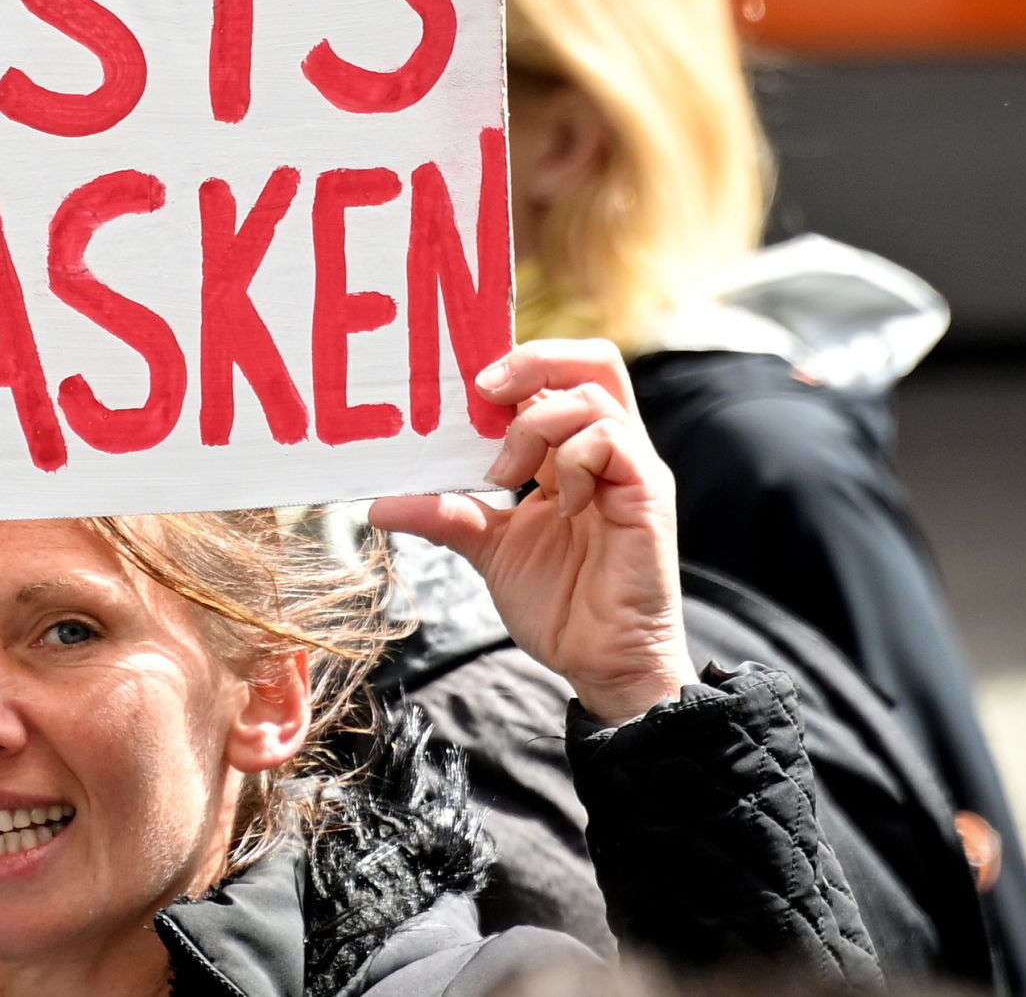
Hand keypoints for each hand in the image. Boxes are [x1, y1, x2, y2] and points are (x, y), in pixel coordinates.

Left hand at [370, 340, 697, 724]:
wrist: (602, 664)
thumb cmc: (560, 604)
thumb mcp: (488, 548)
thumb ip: (444, 514)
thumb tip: (377, 504)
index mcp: (571, 454)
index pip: (555, 378)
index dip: (511, 366)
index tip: (458, 384)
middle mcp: (608, 451)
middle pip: (592, 361)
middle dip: (533, 360)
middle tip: (483, 390)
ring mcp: (632, 470)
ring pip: (592, 397)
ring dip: (535, 424)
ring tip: (504, 473)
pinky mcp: (648, 497)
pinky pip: (613, 442)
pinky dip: (573, 458)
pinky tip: (559, 503)